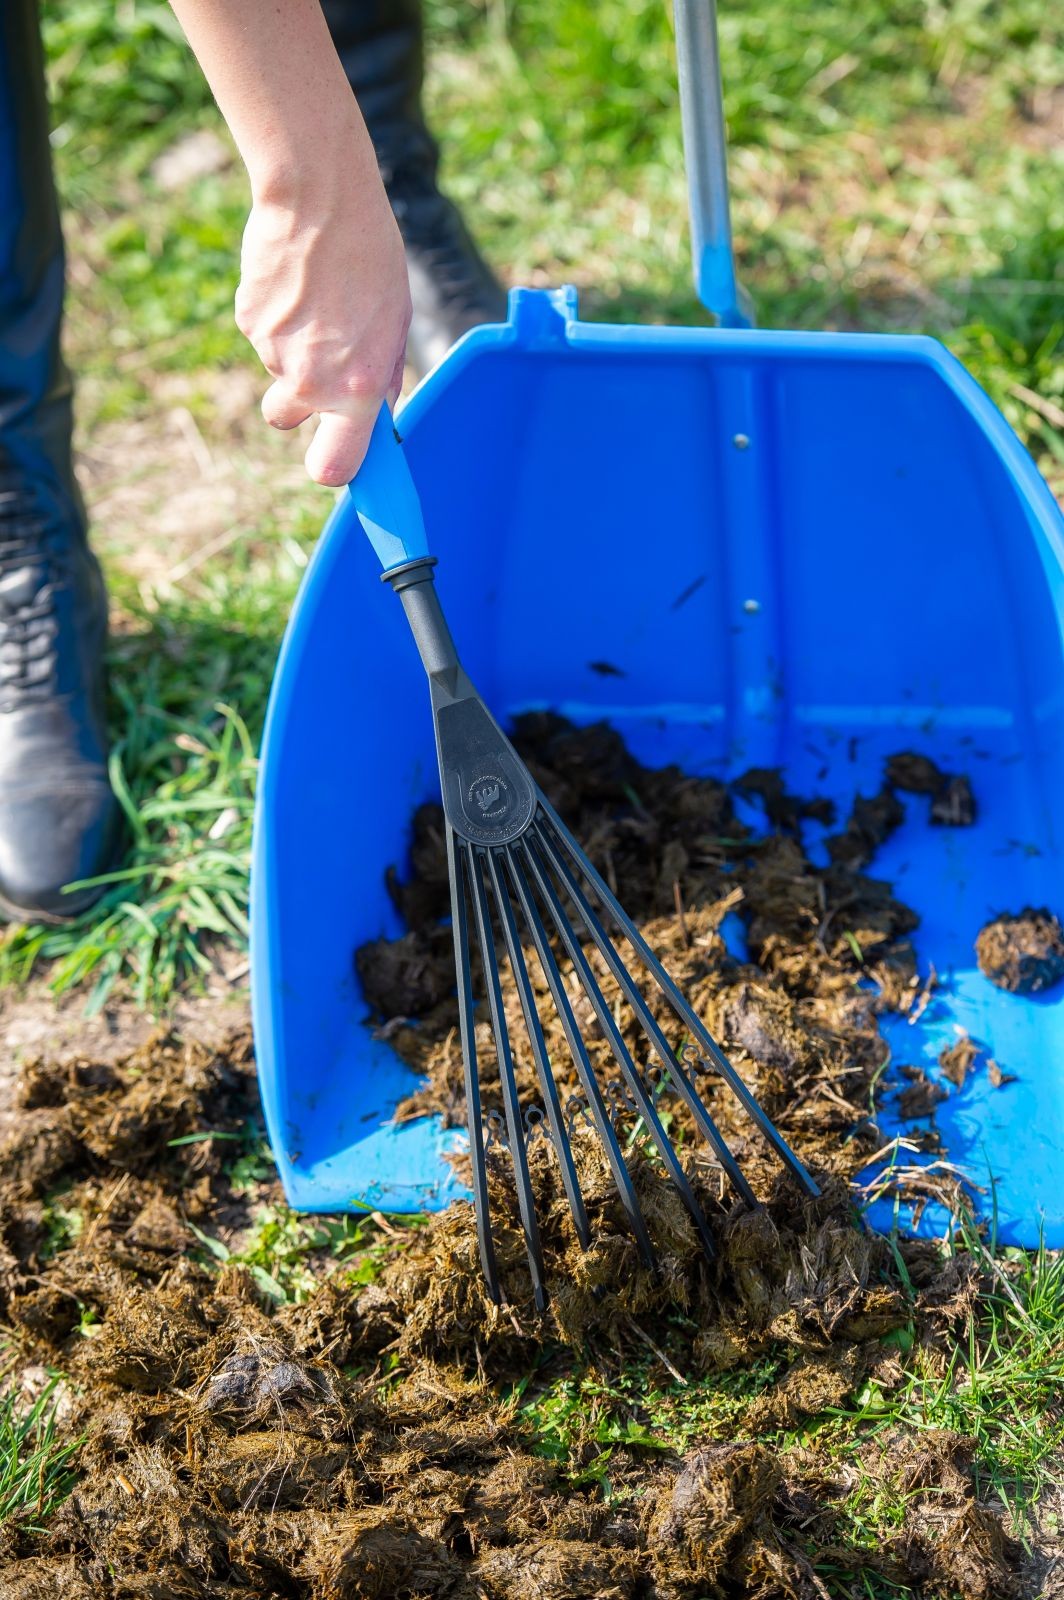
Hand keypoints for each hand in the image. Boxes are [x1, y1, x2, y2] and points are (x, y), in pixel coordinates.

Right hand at [235, 168, 410, 486]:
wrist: (320, 200)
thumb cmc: (371, 258)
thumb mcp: (395, 323)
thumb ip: (382, 375)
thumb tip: (376, 410)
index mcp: (357, 389)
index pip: (334, 466)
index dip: (333, 468)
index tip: (335, 461)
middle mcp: (311, 383)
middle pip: (287, 420)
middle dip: (299, 404)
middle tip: (319, 359)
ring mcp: (274, 355)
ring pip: (276, 372)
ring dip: (291, 349)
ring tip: (316, 300)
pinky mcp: (249, 323)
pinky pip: (262, 337)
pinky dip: (275, 318)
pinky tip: (295, 283)